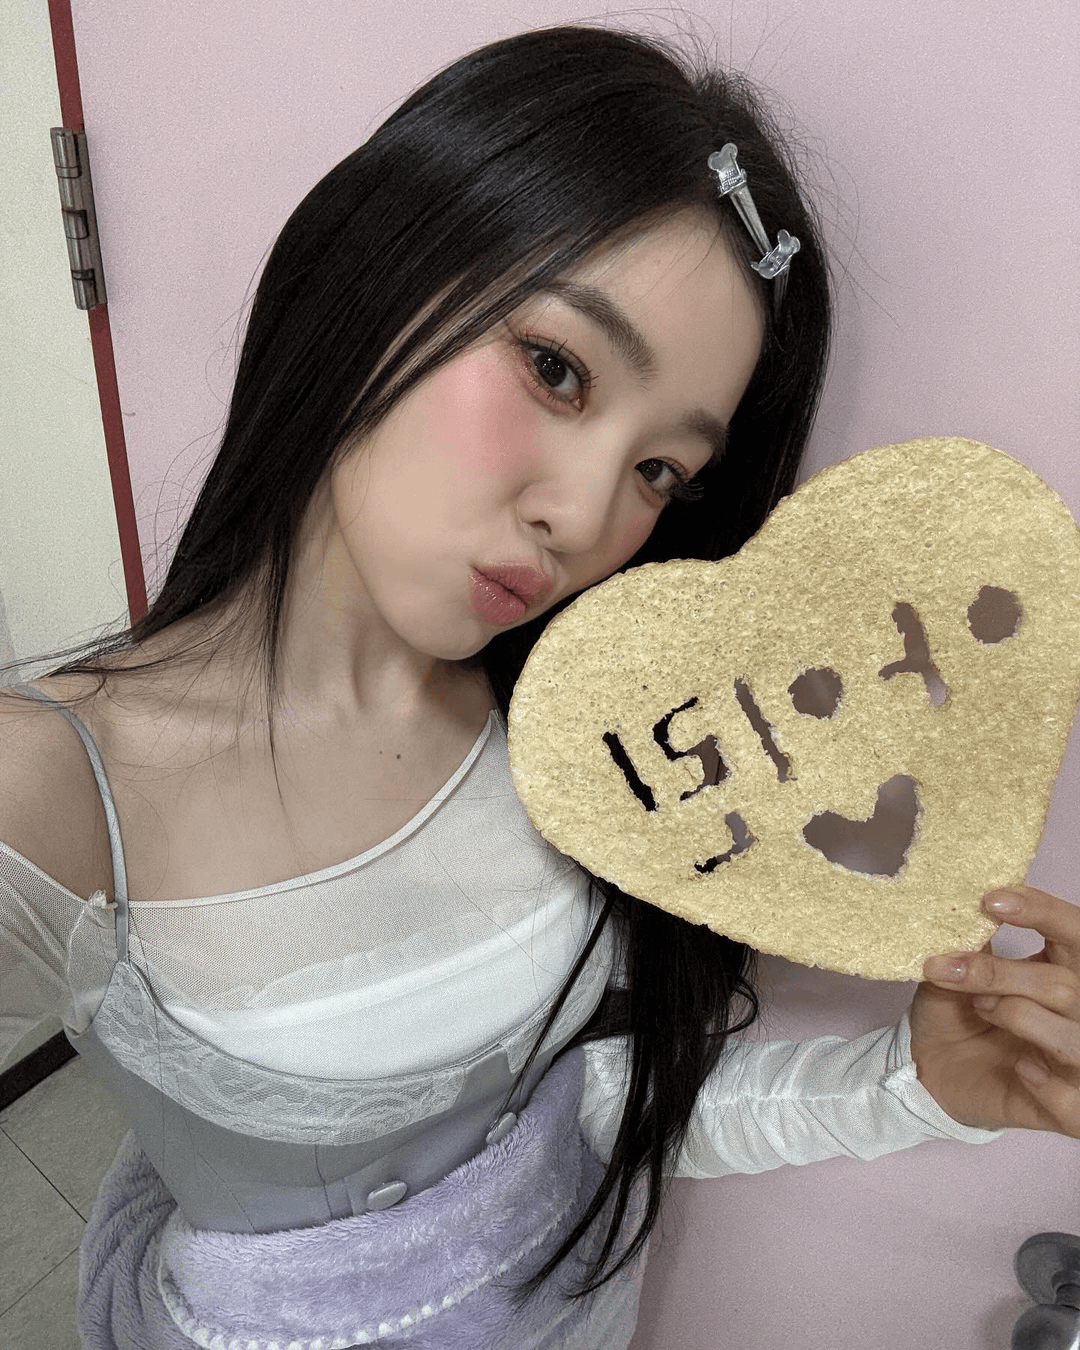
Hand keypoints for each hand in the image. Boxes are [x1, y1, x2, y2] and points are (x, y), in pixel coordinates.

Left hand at [910, 886, 1079, 1135]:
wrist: (929, 1068)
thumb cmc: (952, 1013)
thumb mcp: (953, 970)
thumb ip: (971, 944)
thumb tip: (969, 907)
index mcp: (1060, 970)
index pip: (1074, 932)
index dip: (1041, 912)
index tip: (991, 901)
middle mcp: (1077, 1012)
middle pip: (1067, 986)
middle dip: (1004, 976)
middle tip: (957, 973)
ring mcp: (1076, 1060)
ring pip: (1072, 1035)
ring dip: (1018, 1018)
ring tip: (983, 1012)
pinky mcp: (1070, 1108)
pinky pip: (1072, 1097)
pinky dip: (1039, 1081)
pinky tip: (1018, 1070)